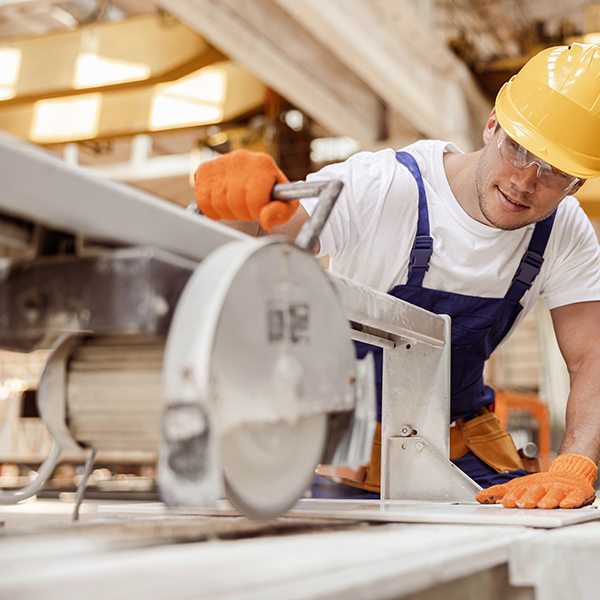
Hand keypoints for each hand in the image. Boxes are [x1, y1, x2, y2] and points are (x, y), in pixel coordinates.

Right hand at [194, 149, 298, 230]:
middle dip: (242, 213)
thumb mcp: (285, 204)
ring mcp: (220, 162)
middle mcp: (240, 159)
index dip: (257, 213)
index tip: (259, 210)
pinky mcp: (204, 170)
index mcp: (263, 164)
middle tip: (247, 210)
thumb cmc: (271, 193)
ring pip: (217, 202)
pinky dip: (211, 209)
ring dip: (227, 212)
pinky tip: (223, 204)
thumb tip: (265, 220)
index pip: (256, 200)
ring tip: (236, 206)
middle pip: (235, 202)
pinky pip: (202, 200)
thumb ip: (280, 212)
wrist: (255, 176)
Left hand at [476, 454, 596, 508]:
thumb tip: (479, 497)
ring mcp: (560, 489)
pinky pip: (574, 497)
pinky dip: (570, 501)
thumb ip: (500, 492)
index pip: (519, 489)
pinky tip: (565, 505)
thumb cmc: (541, 484)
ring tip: (543, 505)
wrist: (569, 473)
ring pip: (554, 493)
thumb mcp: (520, 485)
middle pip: (535, 490)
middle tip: (522, 505)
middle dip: (528, 497)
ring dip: (548, 499)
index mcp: (529, 484)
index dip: (512, 495)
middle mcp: (543, 485)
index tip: (505, 503)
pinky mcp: (575, 493)